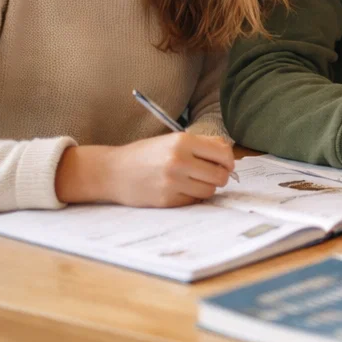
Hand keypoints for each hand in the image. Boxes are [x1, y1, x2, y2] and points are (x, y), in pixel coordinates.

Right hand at [56, 133, 236, 206]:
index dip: (229, 161)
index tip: (226, 164)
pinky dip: (192, 197)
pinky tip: (180, 189)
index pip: (223, 154)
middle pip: (220, 175)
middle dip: (220, 176)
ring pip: (209, 190)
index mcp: (182, 141)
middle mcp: (179, 161)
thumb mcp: (171, 140)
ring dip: (206, 188)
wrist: (112, 172)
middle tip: (211, 175)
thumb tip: (228, 153)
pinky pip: (194, 201)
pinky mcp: (166, 200)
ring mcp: (172, 182)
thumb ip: (201, 145)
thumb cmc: (145, 154)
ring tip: (193, 181)